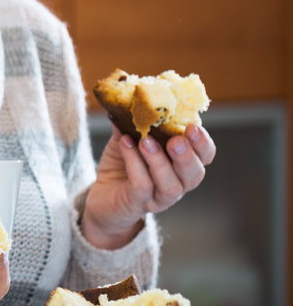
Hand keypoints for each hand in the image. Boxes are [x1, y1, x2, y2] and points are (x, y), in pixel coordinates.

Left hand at [81, 124, 215, 249]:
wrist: (101, 196)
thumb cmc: (121, 166)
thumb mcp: (127, 139)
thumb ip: (132, 123)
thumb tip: (128, 101)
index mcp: (181, 164)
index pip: (204, 155)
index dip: (203, 143)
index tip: (193, 126)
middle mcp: (177, 183)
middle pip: (195, 174)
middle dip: (188, 155)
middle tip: (177, 139)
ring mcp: (159, 197)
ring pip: (171, 184)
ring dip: (160, 161)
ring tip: (146, 141)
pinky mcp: (138, 203)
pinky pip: (142, 185)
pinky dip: (135, 164)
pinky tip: (125, 145)